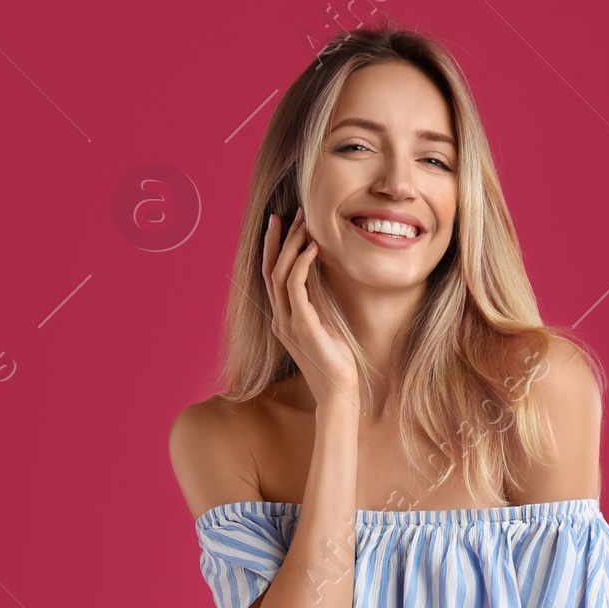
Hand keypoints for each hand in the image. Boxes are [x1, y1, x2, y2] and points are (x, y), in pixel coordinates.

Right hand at [262, 209, 360, 411]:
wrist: (339, 394)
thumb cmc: (338, 364)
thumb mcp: (327, 326)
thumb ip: (319, 304)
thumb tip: (324, 277)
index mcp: (284, 320)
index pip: (272, 277)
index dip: (275, 249)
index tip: (284, 224)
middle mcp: (280, 319)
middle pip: (269, 270)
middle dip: (276, 239)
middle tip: (284, 213)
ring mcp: (288, 323)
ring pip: (280, 274)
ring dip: (290, 245)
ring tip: (302, 223)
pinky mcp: (302, 325)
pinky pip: (295, 286)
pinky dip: (302, 263)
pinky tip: (313, 248)